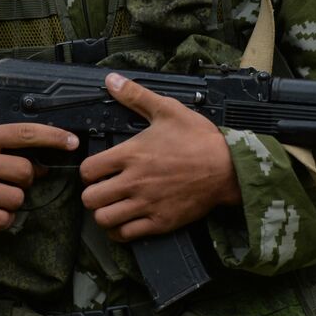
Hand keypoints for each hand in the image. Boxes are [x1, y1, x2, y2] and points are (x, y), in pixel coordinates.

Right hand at [0, 122, 77, 229]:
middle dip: (27, 178)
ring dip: (14, 200)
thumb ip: (5, 145)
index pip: (25, 134)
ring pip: (16, 199)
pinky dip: (3, 218)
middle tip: (13, 179)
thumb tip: (43, 161)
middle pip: (24, 173)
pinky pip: (1, 220)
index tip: (72, 142)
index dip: (53, 137)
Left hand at [79, 72, 240, 241]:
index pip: (88, 170)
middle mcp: (134, 182)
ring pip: (104, 219)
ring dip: (103, 213)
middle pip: (90, 198)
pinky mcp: (159, 222)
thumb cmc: (200, 138)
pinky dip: (119, 231)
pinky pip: (125, 235)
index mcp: (132, 155)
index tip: (97, 170)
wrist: (228, 168)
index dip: (88, 170)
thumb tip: (111, 80)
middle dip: (92, 194)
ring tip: (111, 206)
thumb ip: (135, 96)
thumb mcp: (168, 110)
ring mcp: (146, 204)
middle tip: (101, 189)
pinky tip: (124, 222)